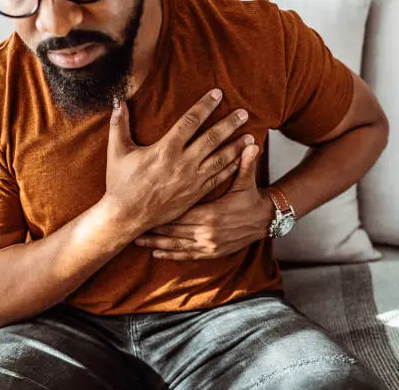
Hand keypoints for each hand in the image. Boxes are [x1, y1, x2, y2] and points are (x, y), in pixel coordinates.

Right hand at [104, 89, 253, 231]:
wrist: (127, 216)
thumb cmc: (120, 184)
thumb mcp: (117, 152)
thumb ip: (119, 125)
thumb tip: (118, 101)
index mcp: (165, 149)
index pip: (190, 121)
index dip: (205, 105)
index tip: (218, 94)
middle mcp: (183, 163)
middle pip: (212, 138)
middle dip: (230, 124)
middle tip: (244, 113)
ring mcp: (191, 180)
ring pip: (219, 159)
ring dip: (236, 147)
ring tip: (250, 137)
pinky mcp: (194, 194)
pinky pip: (217, 179)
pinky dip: (230, 168)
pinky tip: (239, 161)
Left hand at [134, 144, 274, 260]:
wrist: (266, 220)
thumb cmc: (251, 198)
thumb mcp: (247, 181)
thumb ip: (244, 163)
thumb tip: (251, 143)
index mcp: (211, 213)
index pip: (180, 212)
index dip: (160, 212)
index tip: (143, 208)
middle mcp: (208, 232)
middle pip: (173, 230)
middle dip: (153, 228)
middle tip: (132, 225)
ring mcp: (209, 245)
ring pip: (177, 245)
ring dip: (156, 243)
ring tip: (138, 241)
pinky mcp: (212, 253)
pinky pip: (187, 255)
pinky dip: (171, 254)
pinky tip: (156, 253)